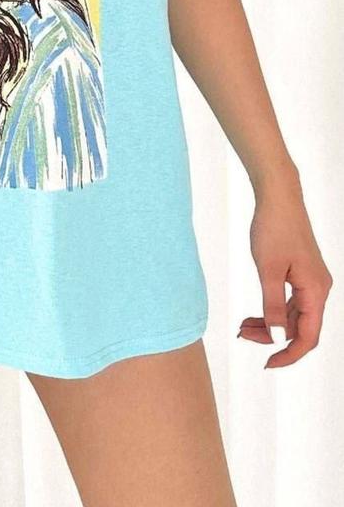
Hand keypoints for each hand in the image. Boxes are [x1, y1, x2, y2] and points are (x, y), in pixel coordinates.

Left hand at [238, 185, 332, 367]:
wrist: (278, 197)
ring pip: (293, 315)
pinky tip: (253, 314)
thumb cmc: (274, 228)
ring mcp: (310, 280)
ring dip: (270, 324)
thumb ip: (273, 305)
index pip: (308, 336)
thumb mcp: (268, 270)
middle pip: (299, 327)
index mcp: (315, 291)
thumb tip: (277, 336)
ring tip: (243, 326)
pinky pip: (289, 301)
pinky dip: (271, 309)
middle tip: (243, 336)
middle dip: (272, 337)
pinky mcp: (301, 273)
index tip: (267, 363)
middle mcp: (318, 289)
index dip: (289, 354)